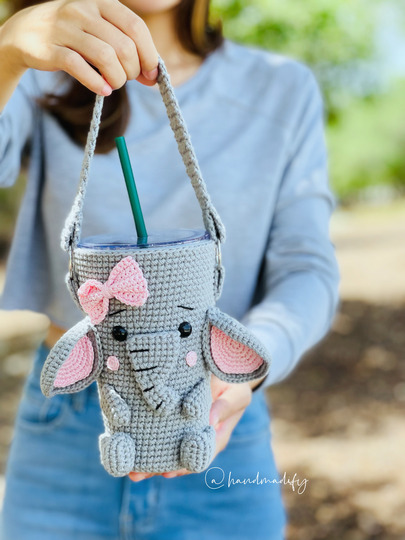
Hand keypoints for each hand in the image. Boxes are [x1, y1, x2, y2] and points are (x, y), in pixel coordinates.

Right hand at [0, 0, 158, 95]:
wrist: (25, 32)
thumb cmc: (73, 35)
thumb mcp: (101, 32)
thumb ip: (127, 49)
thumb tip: (153, 75)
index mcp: (102, 2)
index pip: (136, 27)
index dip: (149, 54)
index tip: (150, 73)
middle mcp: (83, 10)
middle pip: (124, 46)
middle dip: (133, 70)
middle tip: (127, 78)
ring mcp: (64, 28)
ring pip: (105, 57)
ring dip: (117, 78)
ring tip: (114, 84)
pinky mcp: (49, 49)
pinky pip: (79, 68)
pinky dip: (96, 83)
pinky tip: (102, 90)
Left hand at [129, 373, 265, 481]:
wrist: (227, 371)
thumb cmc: (235, 384)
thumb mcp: (236, 394)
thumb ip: (224, 407)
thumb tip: (209, 422)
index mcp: (215, 434)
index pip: (199, 456)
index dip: (183, 466)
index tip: (168, 472)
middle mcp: (197, 436)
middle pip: (177, 458)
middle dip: (157, 467)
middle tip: (137, 475)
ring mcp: (184, 428)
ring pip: (165, 448)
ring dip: (147, 458)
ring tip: (128, 469)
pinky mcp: (173, 418)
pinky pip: (159, 431)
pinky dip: (144, 438)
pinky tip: (128, 440)